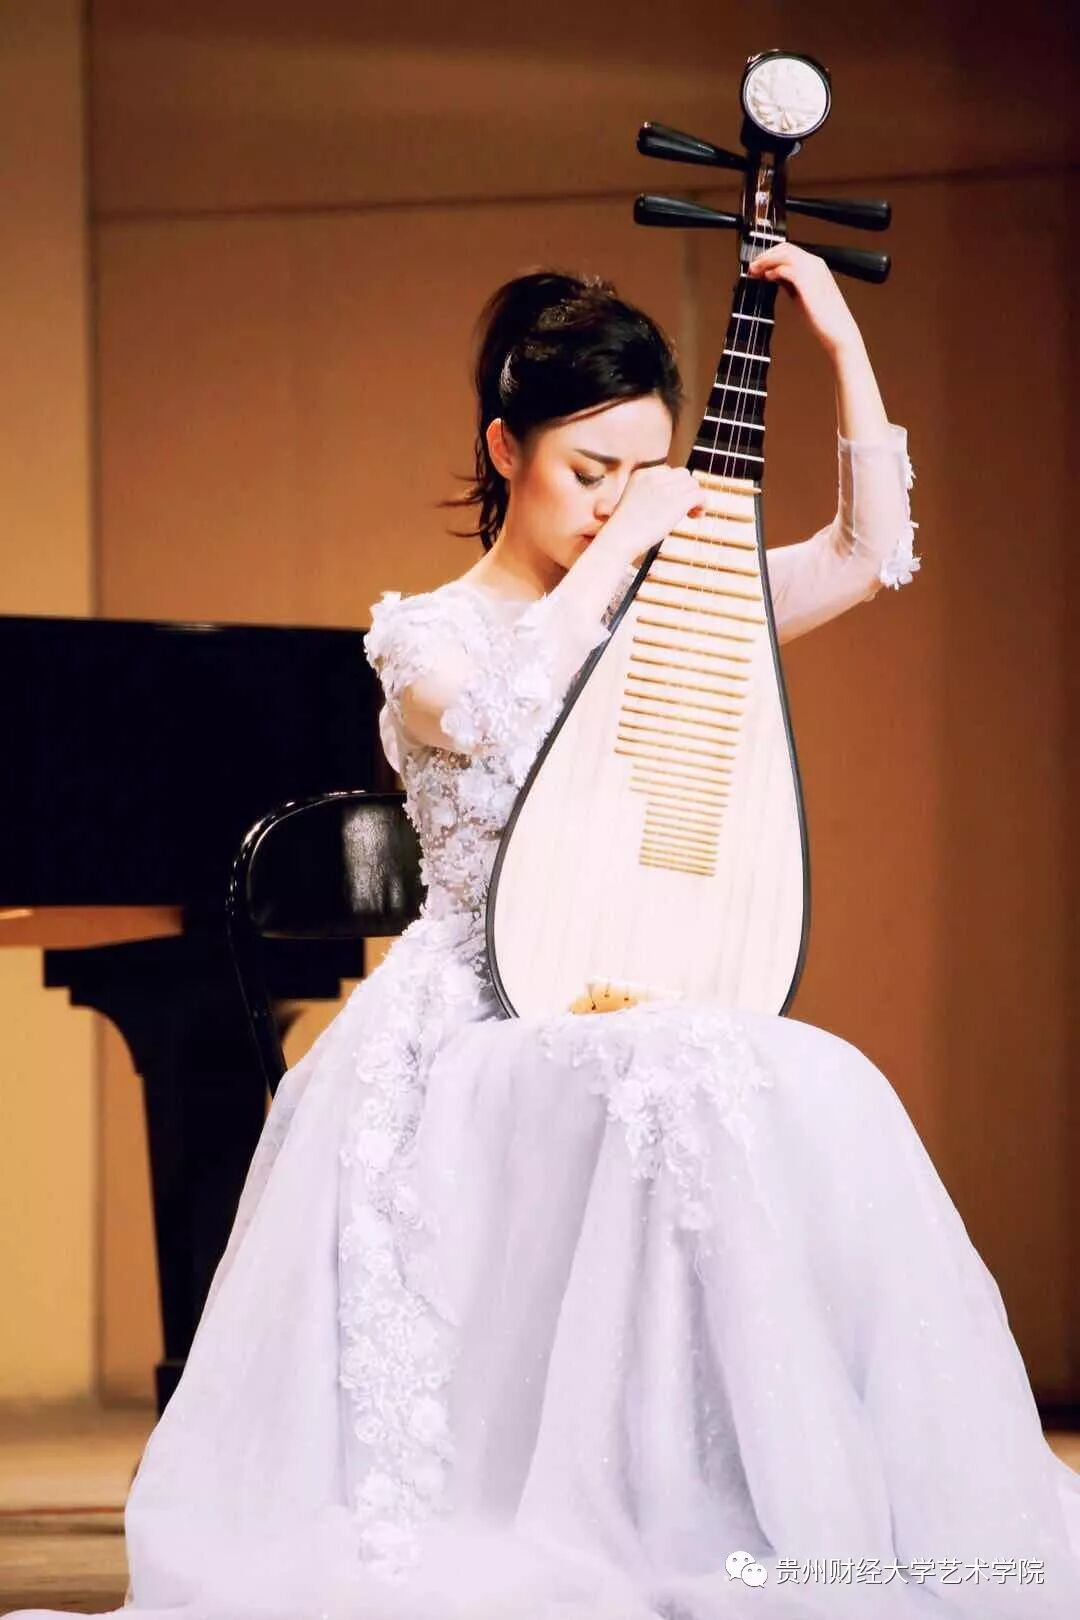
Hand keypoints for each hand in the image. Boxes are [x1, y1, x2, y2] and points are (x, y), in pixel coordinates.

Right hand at [595, 464, 706, 568]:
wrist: (618, 539)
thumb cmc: (621, 530)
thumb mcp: (631, 503)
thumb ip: (648, 496)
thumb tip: (670, 502)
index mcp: (641, 475)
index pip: (668, 471)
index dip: (674, 487)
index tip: (671, 503)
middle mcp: (654, 477)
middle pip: (683, 475)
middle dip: (686, 490)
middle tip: (683, 509)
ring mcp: (666, 488)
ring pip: (693, 484)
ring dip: (695, 498)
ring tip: (690, 514)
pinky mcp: (677, 502)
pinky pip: (700, 495)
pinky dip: (702, 505)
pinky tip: (695, 516)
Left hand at [746, 242, 862, 360]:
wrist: (837, 331)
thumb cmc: (822, 318)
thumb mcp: (801, 295)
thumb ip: (789, 283)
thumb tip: (773, 275)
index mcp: (815, 265)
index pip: (789, 250)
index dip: (770, 255)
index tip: (758, 265)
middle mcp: (815, 264)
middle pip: (785, 248)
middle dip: (765, 256)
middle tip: (752, 267)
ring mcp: (812, 271)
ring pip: (784, 254)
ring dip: (766, 261)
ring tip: (754, 270)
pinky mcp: (807, 281)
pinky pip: (787, 268)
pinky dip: (774, 270)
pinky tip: (767, 277)